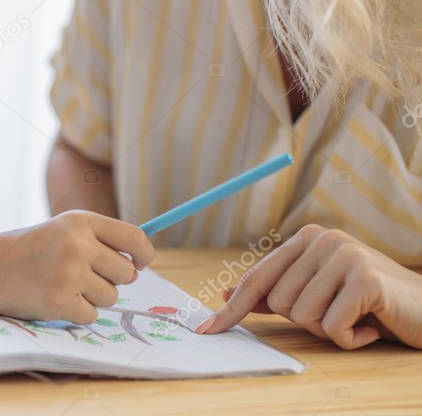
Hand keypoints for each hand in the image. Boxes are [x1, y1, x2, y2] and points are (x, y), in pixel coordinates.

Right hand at [0, 210, 154, 323]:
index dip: (144, 254)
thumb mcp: (62, 230)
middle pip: (126, 273)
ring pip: (110, 297)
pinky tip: (52, 298)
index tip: (140, 264)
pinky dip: (75, 312)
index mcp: (81, 222)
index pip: (134, 238)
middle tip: (83, 277)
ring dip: (92, 297)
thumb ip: (98, 240)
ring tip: (62, 285)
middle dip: (111, 280)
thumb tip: (139, 263)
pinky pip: (91, 315)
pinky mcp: (59, 301)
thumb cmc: (28, 250)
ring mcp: (69, 273)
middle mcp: (78, 244)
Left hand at [199, 224, 421, 349]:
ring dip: (331, 330)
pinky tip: (371, 325)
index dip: (232, 308)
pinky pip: (332, 327)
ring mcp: (344, 255)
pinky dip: (351, 338)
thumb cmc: (368, 302)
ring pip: (303, 316)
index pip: (257, 278)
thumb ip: (276, 292)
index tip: (207, 329)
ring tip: (357, 316)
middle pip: (280, 302)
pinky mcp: (365, 279)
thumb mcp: (318, 293)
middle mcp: (322, 239)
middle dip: (308, 321)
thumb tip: (227, 293)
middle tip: (341, 313)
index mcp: (305, 238)